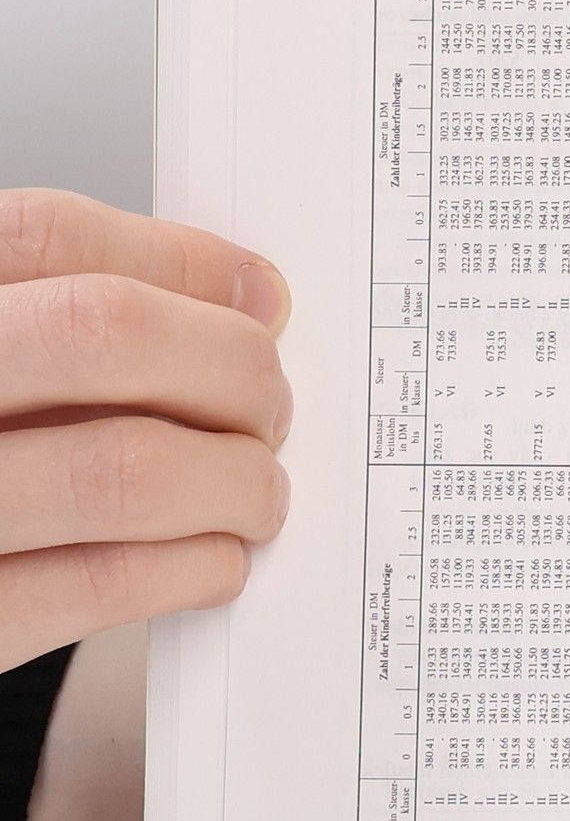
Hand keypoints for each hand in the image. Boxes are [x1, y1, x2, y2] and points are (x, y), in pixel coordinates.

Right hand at [0, 188, 293, 674]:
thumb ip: (63, 308)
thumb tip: (242, 293)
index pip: (49, 237)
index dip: (181, 261)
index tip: (260, 297)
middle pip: (103, 333)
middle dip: (229, 368)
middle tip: (269, 407)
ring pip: (124, 466)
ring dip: (233, 480)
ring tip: (256, 492)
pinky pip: (98, 582)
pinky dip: (191, 566)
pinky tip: (213, 558)